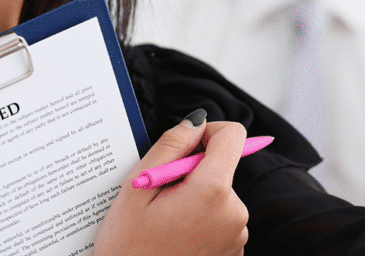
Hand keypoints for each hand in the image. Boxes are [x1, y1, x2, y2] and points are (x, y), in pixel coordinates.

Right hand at [94, 111, 249, 255]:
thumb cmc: (127, 249)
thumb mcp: (138, 188)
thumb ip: (171, 145)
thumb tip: (197, 121)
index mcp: (214, 191)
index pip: (233, 135)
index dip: (208, 131)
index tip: (185, 145)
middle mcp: (235, 212)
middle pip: (222, 167)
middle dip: (193, 172)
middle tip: (160, 198)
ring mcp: (237, 236)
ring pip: (219, 194)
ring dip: (195, 198)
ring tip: (164, 223)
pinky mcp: (233, 252)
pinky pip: (220, 219)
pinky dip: (201, 220)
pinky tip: (175, 238)